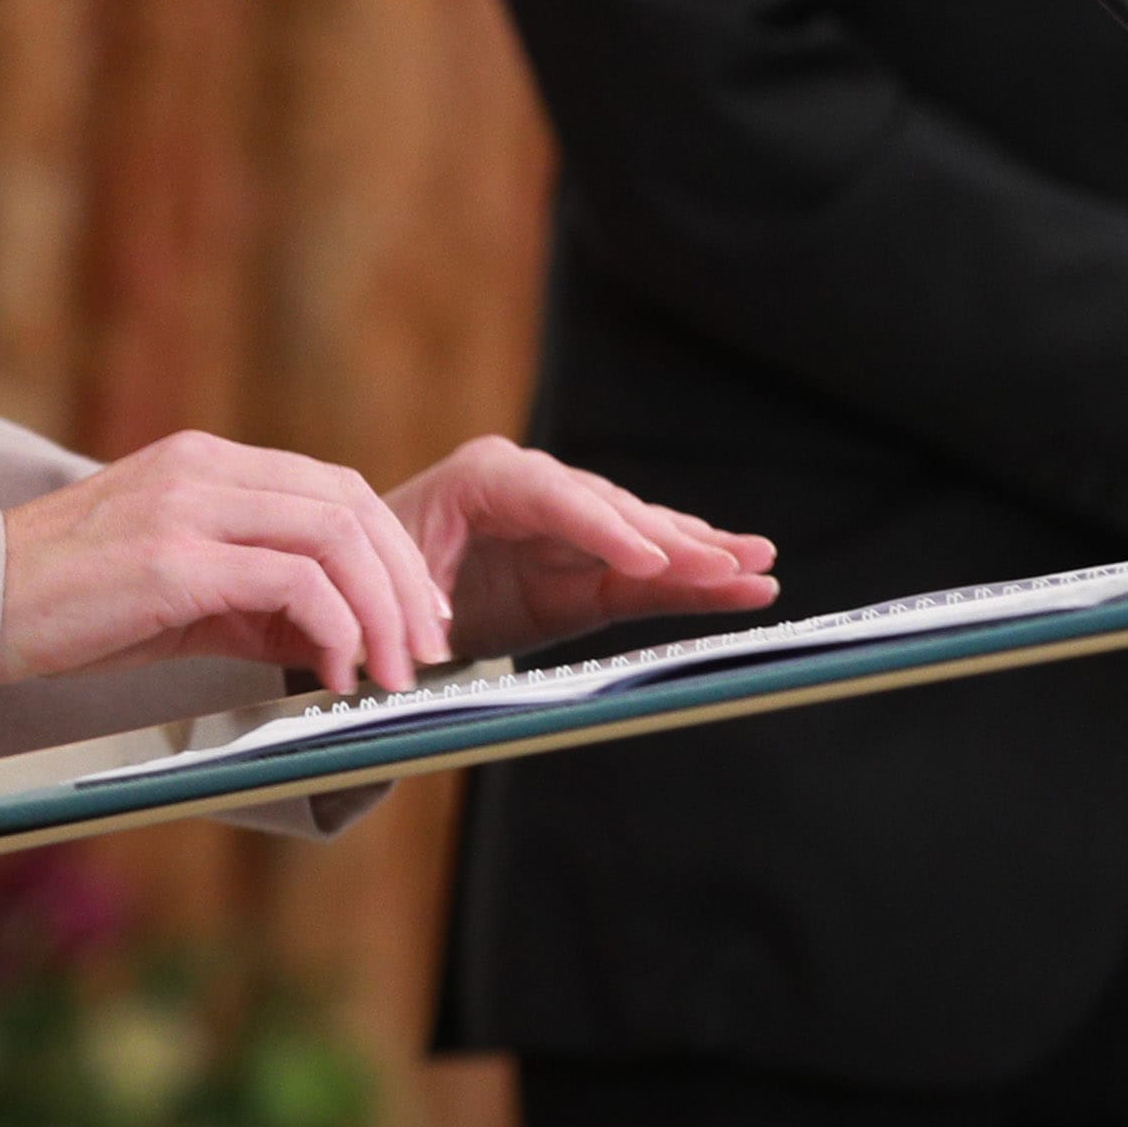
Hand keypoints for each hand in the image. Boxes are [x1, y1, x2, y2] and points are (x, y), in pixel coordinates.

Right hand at [0, 432, 457, 695]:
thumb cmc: (64, 606)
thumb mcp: (172, 586)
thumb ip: (251, 594)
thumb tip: (335, 634)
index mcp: (204, 462)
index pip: (332, 487)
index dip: (392, 549)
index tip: (418, 613)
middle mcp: (203, 468)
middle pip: (349, 504)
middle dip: (404, 582)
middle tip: (425, 649)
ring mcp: (187, 508)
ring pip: (334, 537)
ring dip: (380, 612)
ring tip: (390, 673)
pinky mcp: (171, 560)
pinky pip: (290, 583)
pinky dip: (333, 629)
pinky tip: (334, 672)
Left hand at [384, 435, 776, 662]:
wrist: (367, 584)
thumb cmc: (372, 582)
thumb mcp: (386, 592)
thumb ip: (415, 615)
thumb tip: (432, 648)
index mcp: (481, 478)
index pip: (554, 499)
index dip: (604, 530)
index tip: (648, 560)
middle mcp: (533, 488)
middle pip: (613, 512)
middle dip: (674, 541)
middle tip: (734, 561)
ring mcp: (564, 525)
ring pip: (641, 535)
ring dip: (701, 554)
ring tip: (759, 565)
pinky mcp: (581, 566)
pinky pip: (642, 572)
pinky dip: (689, 578)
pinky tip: (741, 579)